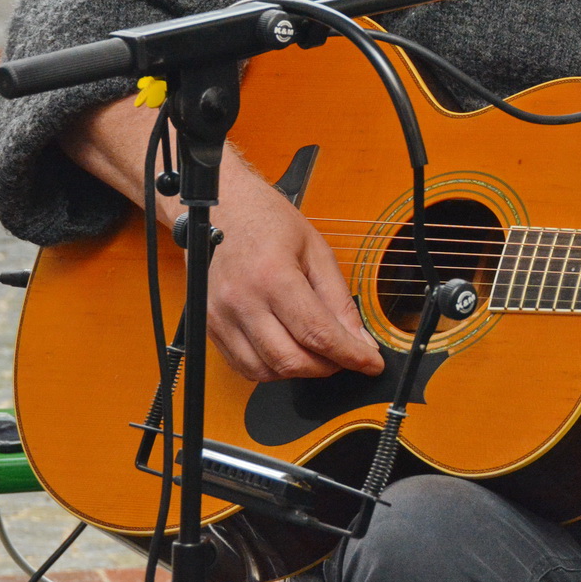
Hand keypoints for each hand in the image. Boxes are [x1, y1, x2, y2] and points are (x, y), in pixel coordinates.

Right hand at [206, 165, 384, 381]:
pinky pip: (243, 366)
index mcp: (273, 276)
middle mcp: (241, 301)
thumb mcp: (317, 251)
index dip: (350, 355)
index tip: (371, 363)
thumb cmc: (269, 222)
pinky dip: (271, 368)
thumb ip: (339, 299)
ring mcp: (220, 316)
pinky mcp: (209, 326)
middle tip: (345, 355)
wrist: (224, 210)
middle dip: (327, 367)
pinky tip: (288, 350)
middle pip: (291, 360)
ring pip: (266, 371)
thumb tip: (359, 339)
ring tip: (317, 350)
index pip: (317, 334)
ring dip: (299, 370)